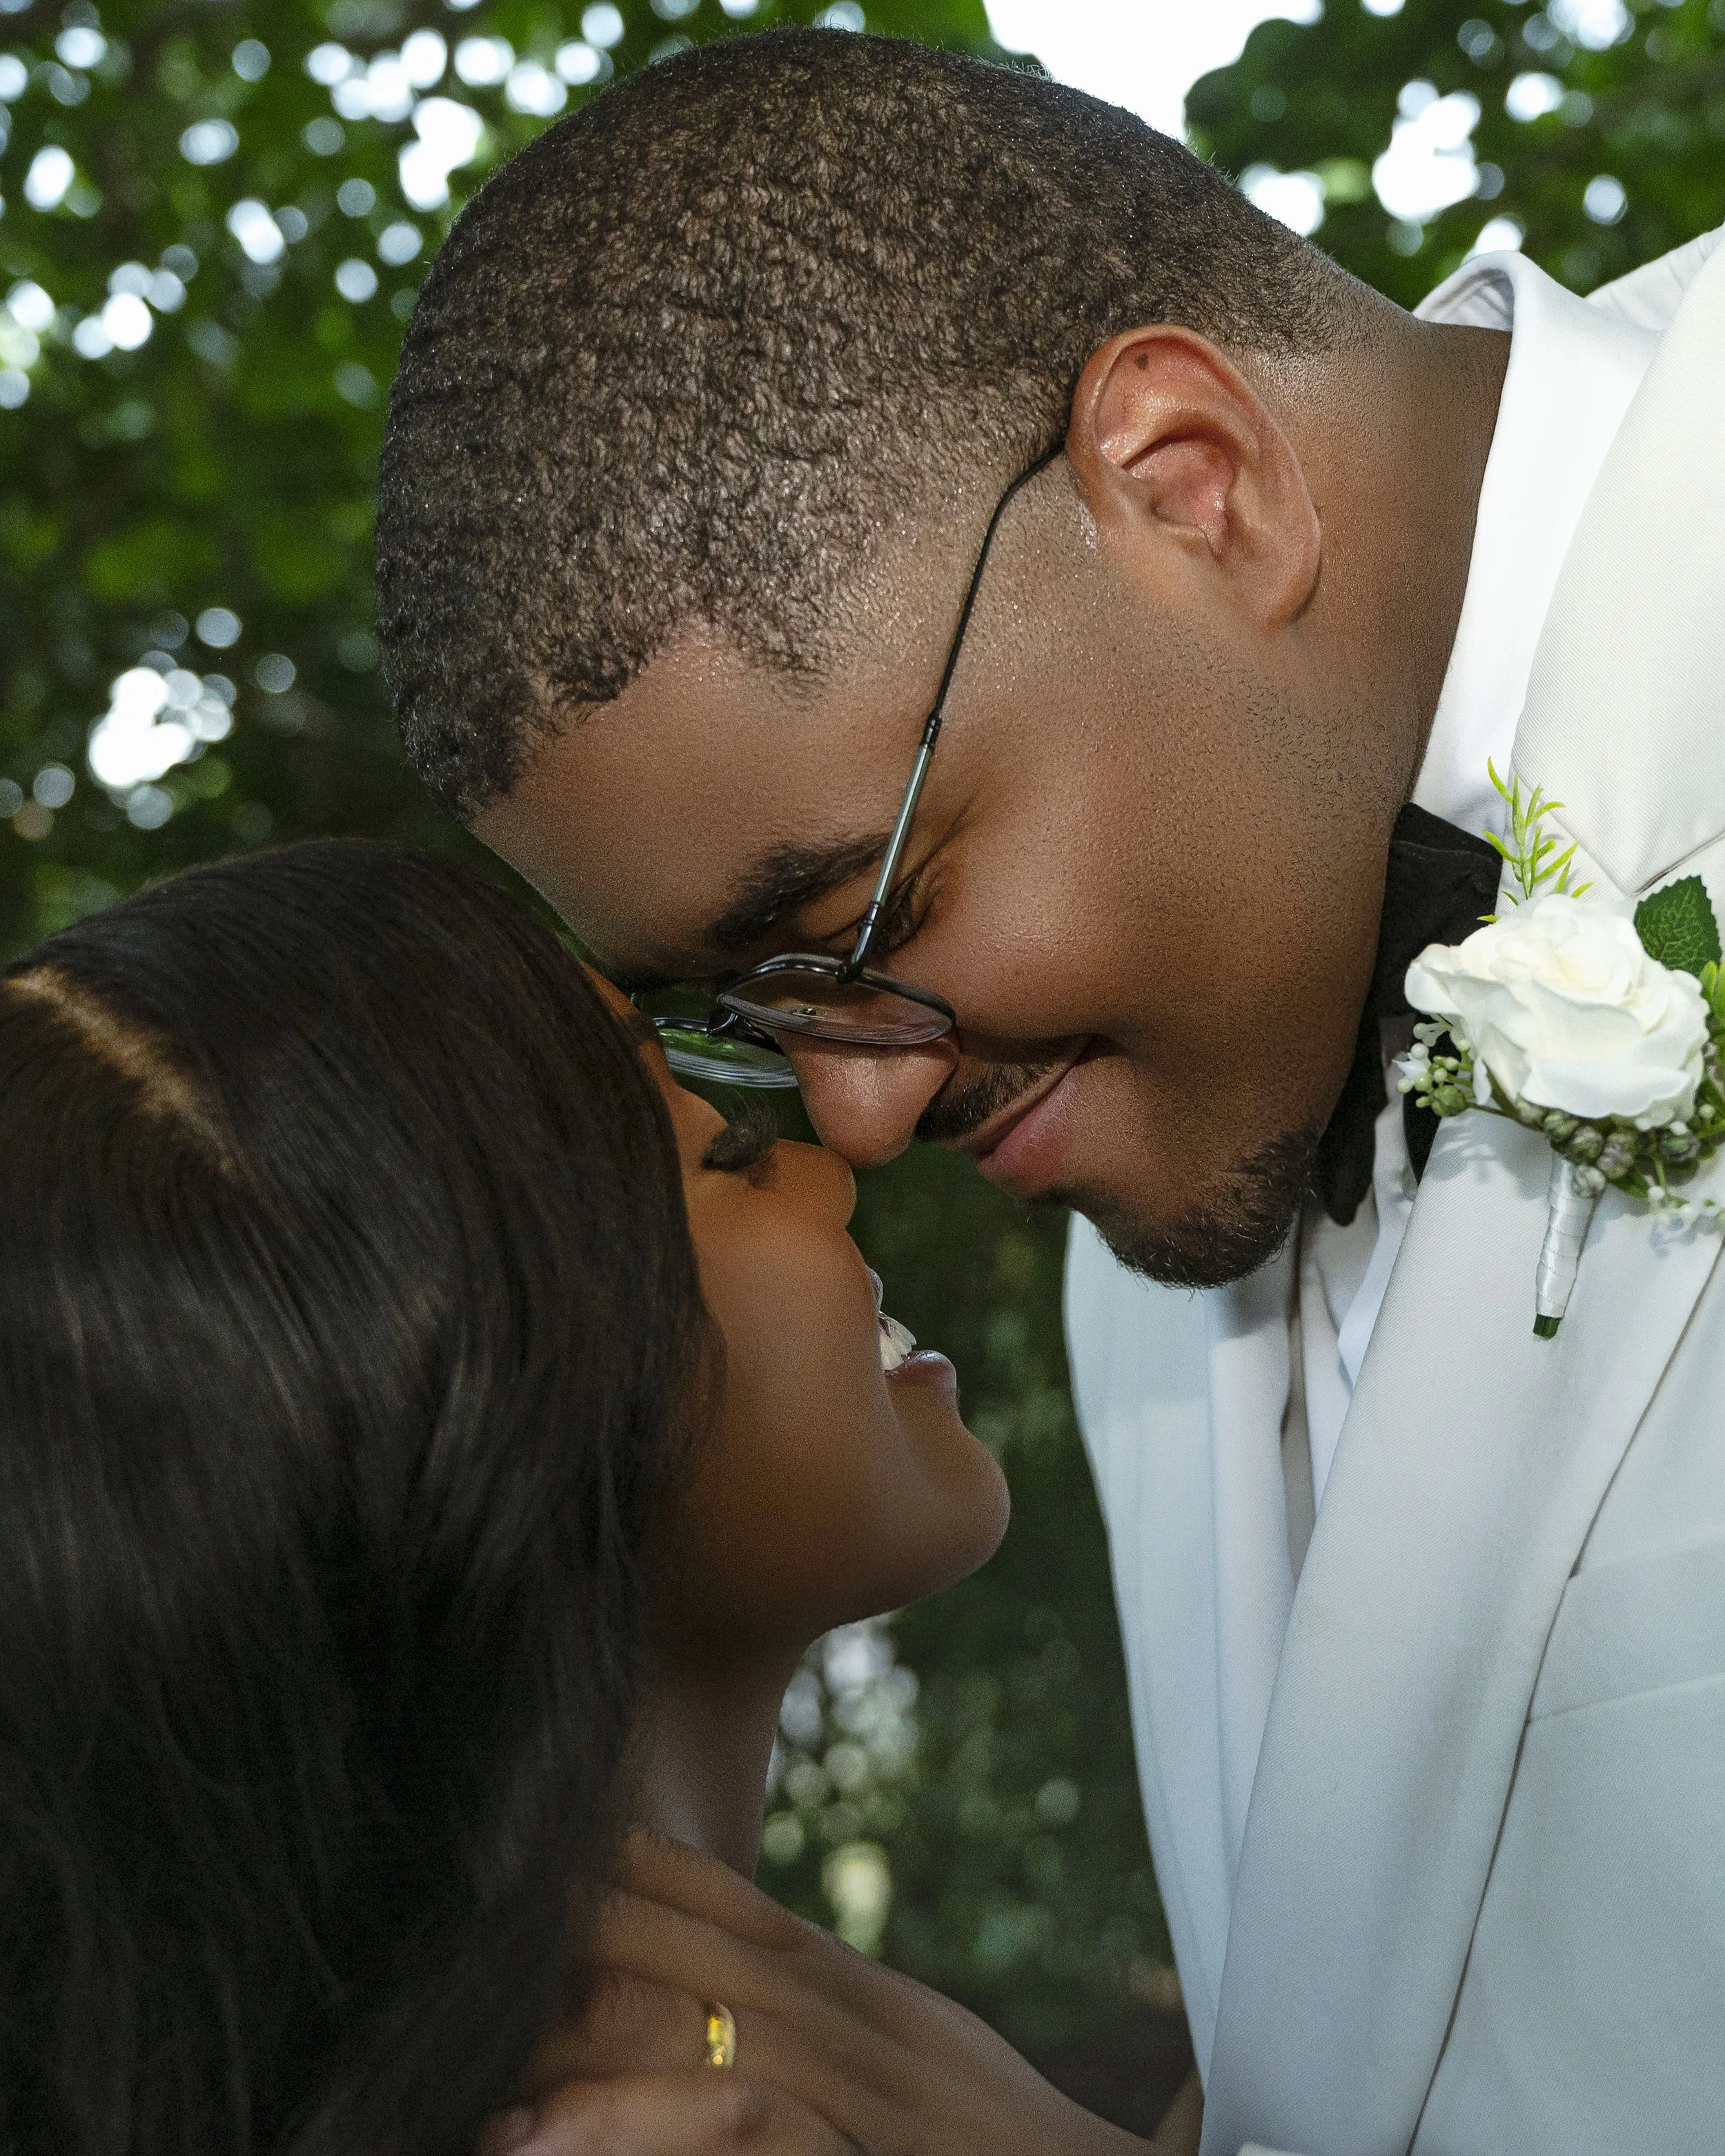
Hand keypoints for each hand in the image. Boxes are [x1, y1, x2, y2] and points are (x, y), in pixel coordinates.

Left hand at [497, 1831, 1159, 2155]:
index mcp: (867, 1998)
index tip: (542, 1834)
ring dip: (581, 2025)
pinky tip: (549, 2139)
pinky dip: (644, 2123)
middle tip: (459, 1896)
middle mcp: (860, 2023)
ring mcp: (866, 2089)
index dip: (633, 1866)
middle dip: (582, 1919)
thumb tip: (754, 2016)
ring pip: (700, 2022)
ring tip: (472, 2026)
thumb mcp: (931, 2069)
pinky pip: (744, 2121)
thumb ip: (844, 2033)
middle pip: (696, 1945)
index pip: (734, 1906)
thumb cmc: (1023, 2155)